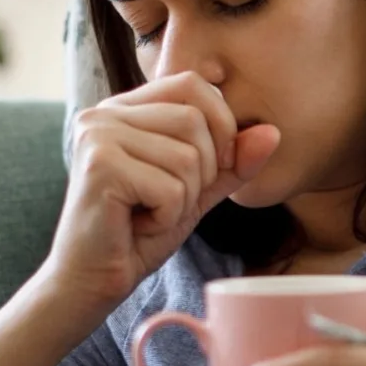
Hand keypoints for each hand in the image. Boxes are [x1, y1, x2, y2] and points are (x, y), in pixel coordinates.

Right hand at [42, 71, 280, 313]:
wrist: (92, 280)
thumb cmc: (140, 233)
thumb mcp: (197, 190)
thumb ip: (232, 162)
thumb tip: (273, 133)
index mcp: (126, 108)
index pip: (193, 85)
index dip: (220, 124)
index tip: (212, 167)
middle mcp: (105, 112)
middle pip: (195, 121)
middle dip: (201, 173)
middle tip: (167, 202)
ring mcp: (98, 135)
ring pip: (187, 157)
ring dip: (183, 199)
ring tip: (150, 213)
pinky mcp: (99, 166)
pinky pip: (171, 187)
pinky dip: (167, 217)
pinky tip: (138, 225)